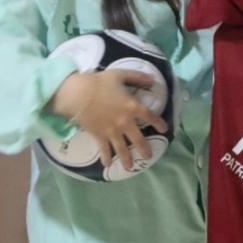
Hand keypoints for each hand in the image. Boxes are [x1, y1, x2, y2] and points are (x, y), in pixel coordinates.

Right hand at [49, 69, 168, 171]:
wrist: (77, 95)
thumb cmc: (99, 82)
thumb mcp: (121, 75)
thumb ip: (138, 77)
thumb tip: (152, 80)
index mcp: (133, 107)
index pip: (150, 116)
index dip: (158, 123)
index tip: (164, 129)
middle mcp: (125, 122)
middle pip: (138, 139)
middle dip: (144, 149)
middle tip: (149, 157)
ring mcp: (111, 131)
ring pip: (122, 148)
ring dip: (126, 158)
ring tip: (130, 168)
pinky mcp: (99, 135)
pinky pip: (104, 149)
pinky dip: (105, 157)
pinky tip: (107, 165)